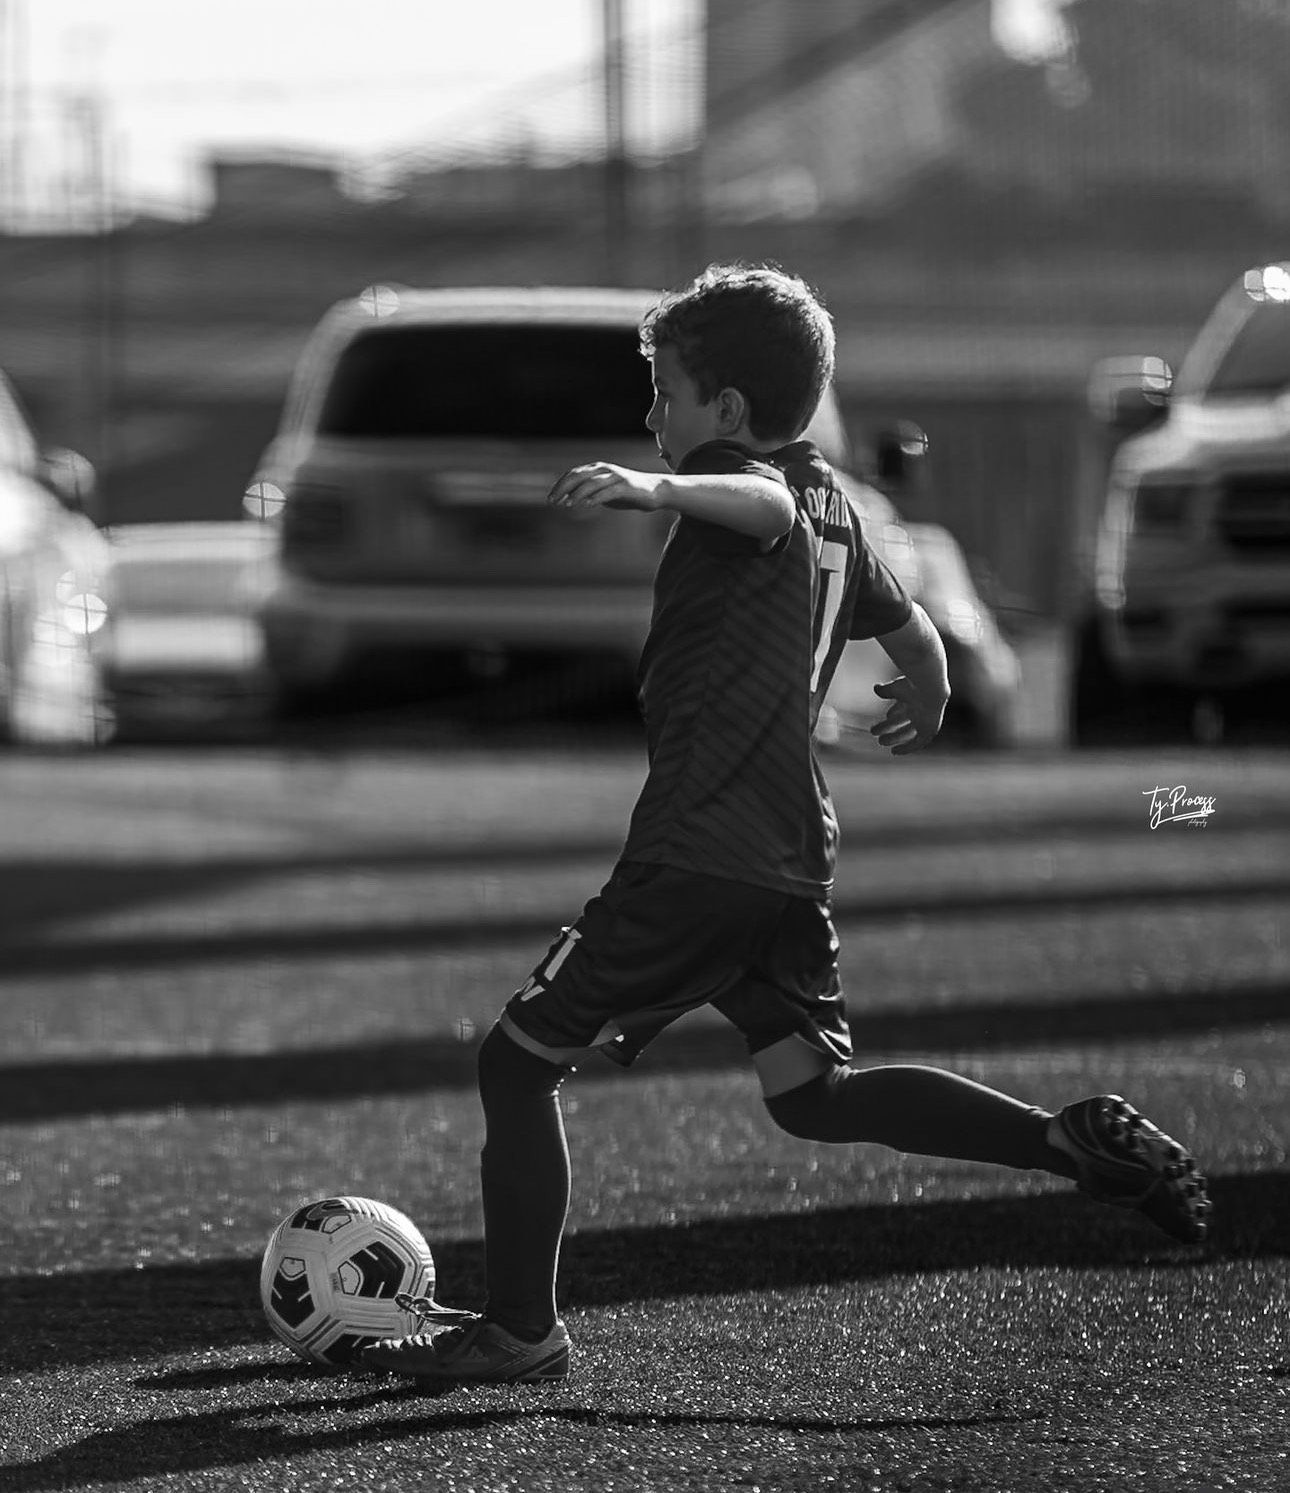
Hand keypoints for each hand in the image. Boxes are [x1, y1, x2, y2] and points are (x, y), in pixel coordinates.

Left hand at [548, 462, 664, 512]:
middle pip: (579, 476)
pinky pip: (609, 491)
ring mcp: (616, 477)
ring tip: (567, 504)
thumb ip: (588, 493)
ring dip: (578, 494)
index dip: (560, 485)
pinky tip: (587, 505)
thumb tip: (568, 499)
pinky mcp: (627, 487)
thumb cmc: (628, 492)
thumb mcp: (604, 492)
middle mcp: (605, 470)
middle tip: (553, 502)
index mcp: (597, 469)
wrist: (656, 491)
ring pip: (592, 483)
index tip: (550, 499)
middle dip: (563, 488)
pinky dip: (597, 498)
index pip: (573, 474)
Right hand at [871, 676, 947, 754]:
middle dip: (888, 726)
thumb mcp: (895, 688)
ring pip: (908, 731)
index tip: (886, 716)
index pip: (904, 706)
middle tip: (873, 731)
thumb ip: (885, 690)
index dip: (894, 711)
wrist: (930, 693)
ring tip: (880, 741)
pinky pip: (917, 743)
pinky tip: (895, 751)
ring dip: (895, 737)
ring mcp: (925, 721)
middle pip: (903, 720)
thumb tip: (876, 688)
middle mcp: (921, 709)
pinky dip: (907, 748)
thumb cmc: (912, 687)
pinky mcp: (929, 732)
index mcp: (915, 697)